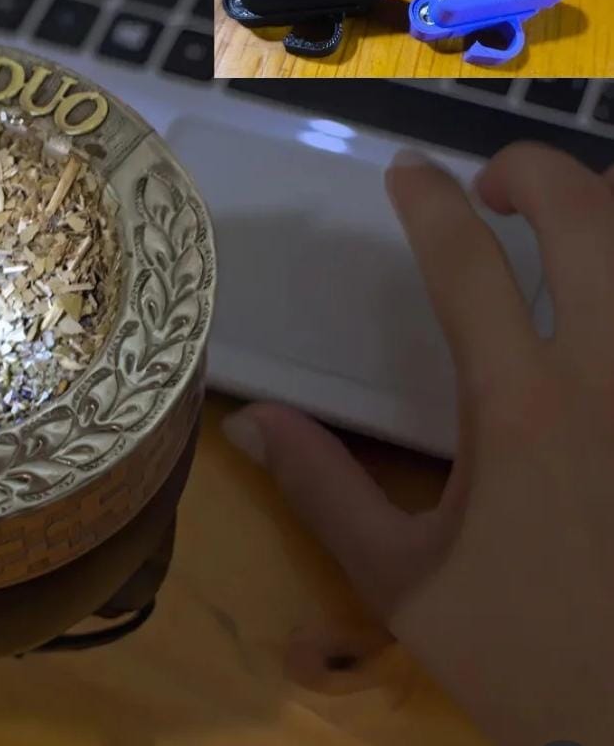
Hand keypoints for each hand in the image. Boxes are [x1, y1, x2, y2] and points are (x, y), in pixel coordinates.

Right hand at [224, 143, 613, 745]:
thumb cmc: (527, 652)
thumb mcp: (401, 580)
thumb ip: (321, 488)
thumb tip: (246, 420)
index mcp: (519, 408)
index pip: (467, 266)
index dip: (430, 202)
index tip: (406, 172)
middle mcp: (606, 378)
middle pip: (590, 219)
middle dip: (536, 172)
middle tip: (493, 186)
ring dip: (603, 215)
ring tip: (560, 232)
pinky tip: (601, 301)